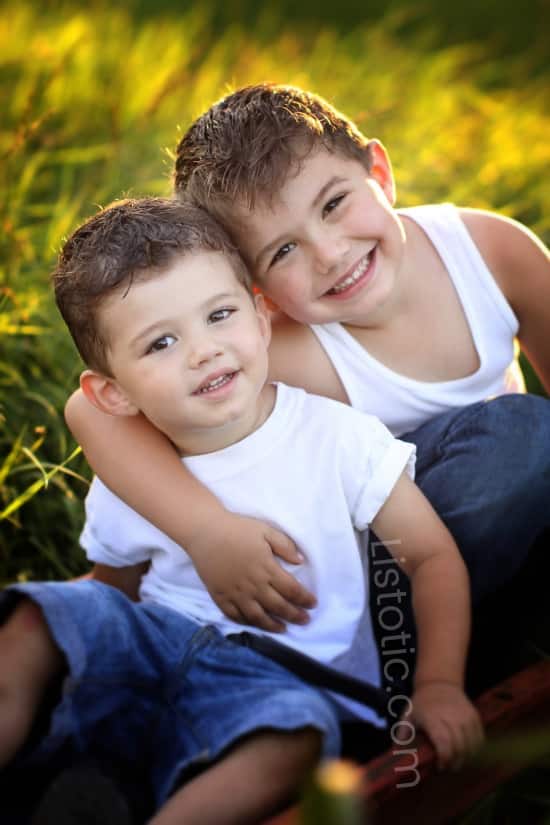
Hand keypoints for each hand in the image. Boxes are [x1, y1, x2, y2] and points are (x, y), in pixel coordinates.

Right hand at [187, 513, 316, 631]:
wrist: (205, 531)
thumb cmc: (237, 529)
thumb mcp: (266, 530)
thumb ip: (285, 545)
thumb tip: (301, 561)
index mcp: (266, 568)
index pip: (291, 590)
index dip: (304, 599)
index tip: (313, 604)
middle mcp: (253, 585)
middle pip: (278, 606)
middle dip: (295, 616)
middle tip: (305, 620)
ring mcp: (236, 594)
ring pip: (258, 617)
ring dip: (273, 626)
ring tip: (283, 629)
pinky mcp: (220, 597)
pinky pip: (235, 616)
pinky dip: (247, 623)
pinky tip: (255, 624)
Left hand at [397, 682, 483, 770]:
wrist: (438, 684)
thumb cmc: (421, 705)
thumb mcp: (408, 716)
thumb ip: (403, 736)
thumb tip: (397, 755)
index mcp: (431, 717)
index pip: (443, 742)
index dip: (444, 758)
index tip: (440, 767)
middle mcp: (450, 715)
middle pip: (459, 746)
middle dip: (455, 762)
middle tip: (448, 768)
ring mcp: (464, 715)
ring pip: (472, 744)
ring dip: (467, 758)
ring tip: (458, 763)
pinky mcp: (474, 715)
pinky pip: (480, 737)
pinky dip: (476, 749)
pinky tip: (467, 754)